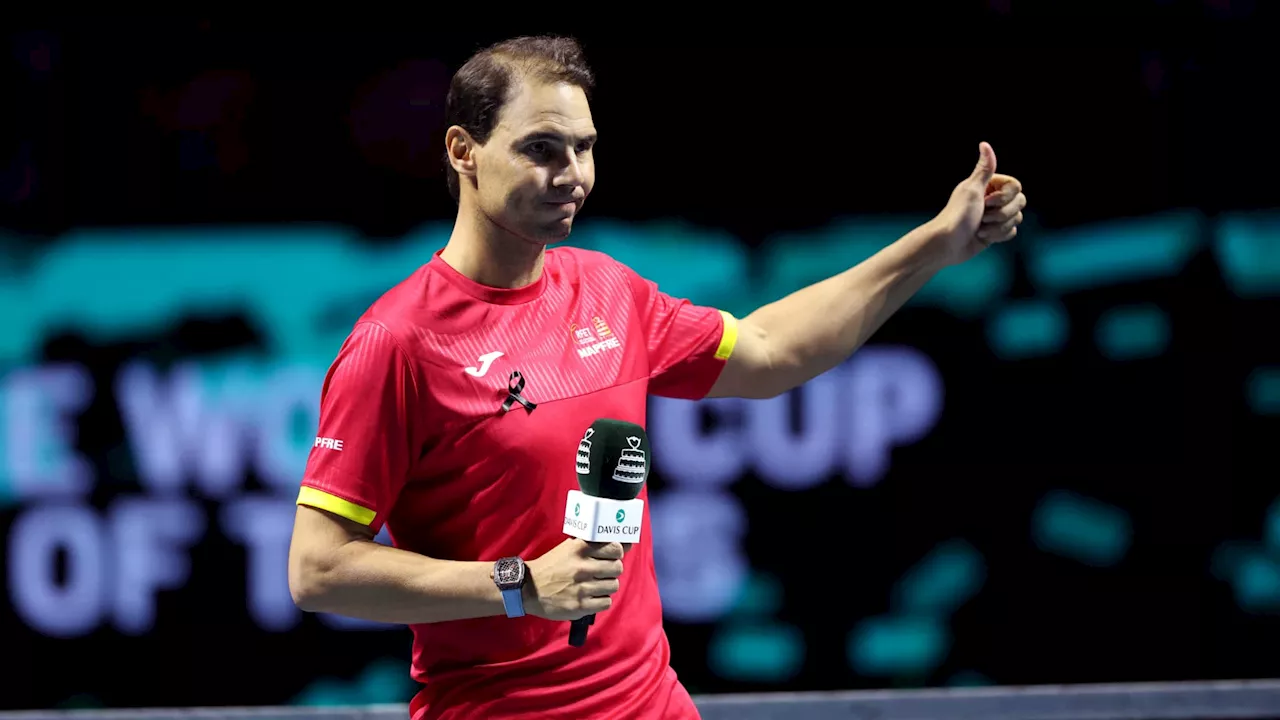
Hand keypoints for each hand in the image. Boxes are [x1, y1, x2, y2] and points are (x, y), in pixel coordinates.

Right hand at [524, 538, 623, 620]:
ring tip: (595, 585)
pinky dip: (601, 600)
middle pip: (617, 568)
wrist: (528, 589)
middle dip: (612, 570)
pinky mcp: (580, 606)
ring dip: (606, 586)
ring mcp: (582, 588)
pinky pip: (606, 602)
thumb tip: (625, 544)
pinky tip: (591, 596)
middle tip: (603, 572)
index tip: (612, 556)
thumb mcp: (569, 548)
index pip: (614, 548)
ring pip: (613, 586)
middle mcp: (582, 567)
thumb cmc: (551, 566)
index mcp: (579, 549)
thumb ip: (593, 545)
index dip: (616, 553)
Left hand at [932, 142, 1026, 264]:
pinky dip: (998, 236)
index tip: (986, 202)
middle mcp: (993, 198)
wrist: (948, 244)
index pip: (1016, 186)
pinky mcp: (996, 231)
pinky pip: (1011, 232)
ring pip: (1016, 218)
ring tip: (980, 228)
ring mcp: (995, 215)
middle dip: (1002, 214)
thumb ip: (984, 169)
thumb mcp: (972, 189)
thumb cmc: (958, 215)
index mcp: (989, 185)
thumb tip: (984, 144)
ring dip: (997, 227)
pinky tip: (982, 236)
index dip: (1004, 197)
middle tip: (982, 217)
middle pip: (1020, 203)